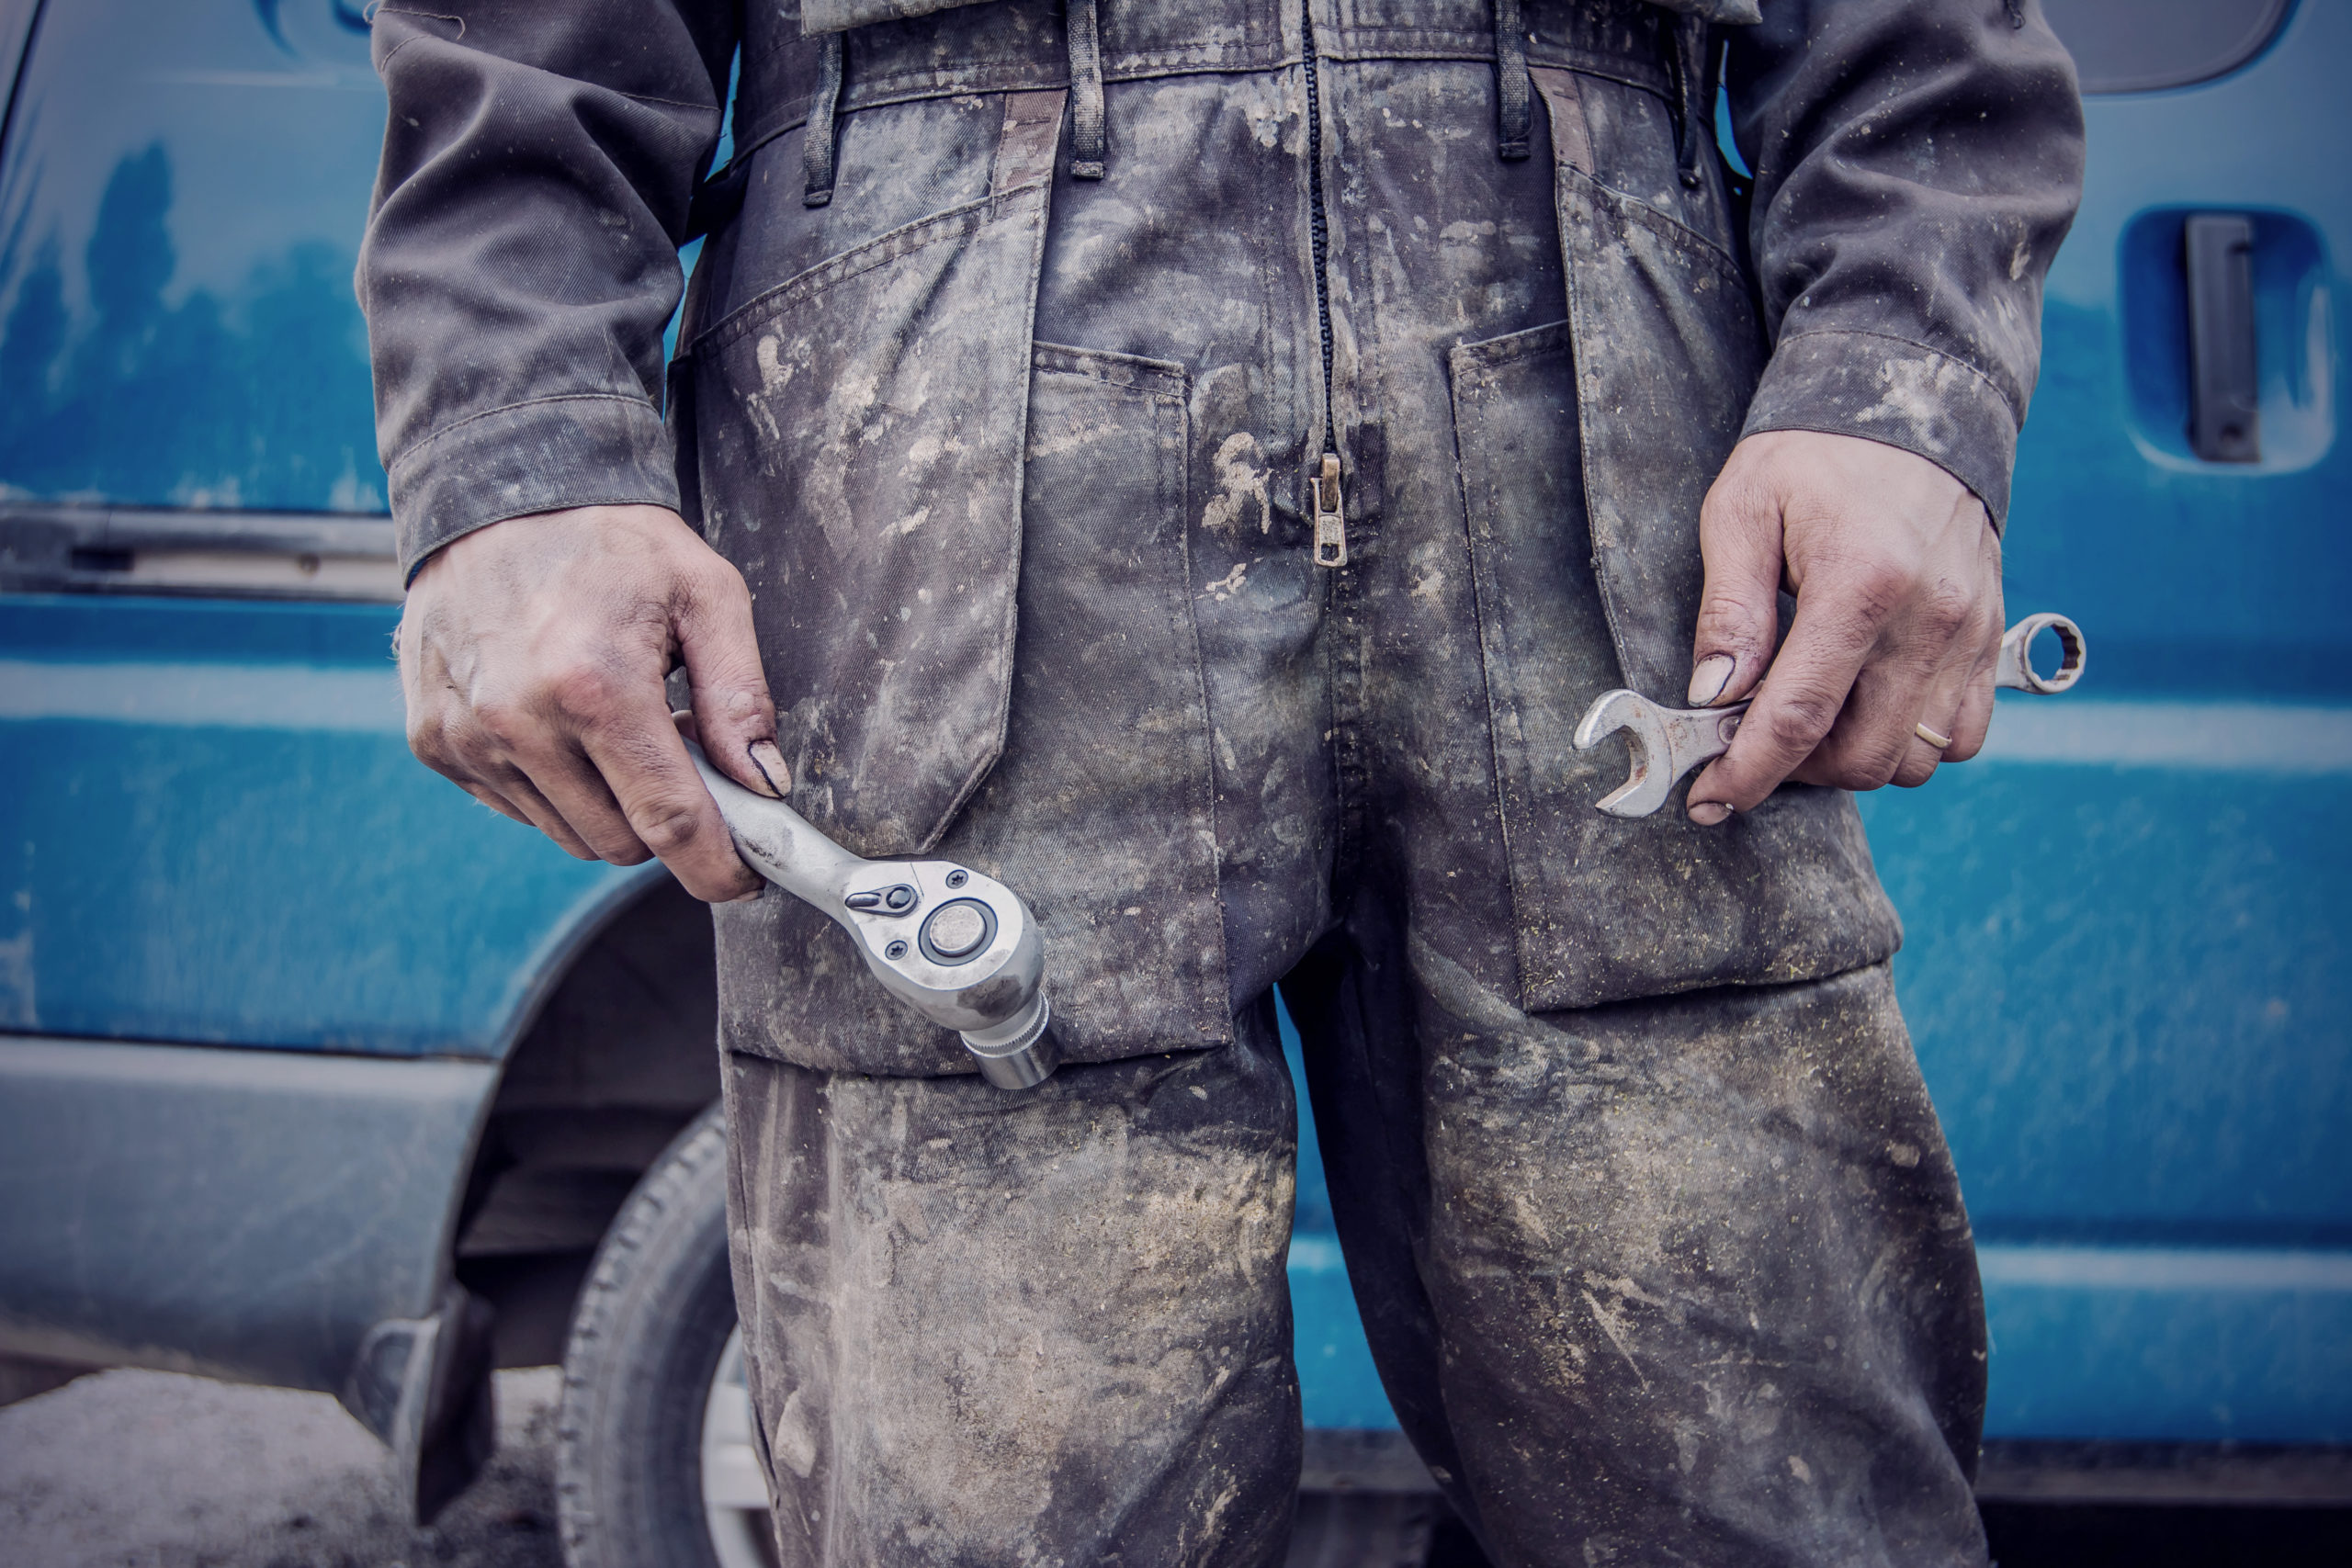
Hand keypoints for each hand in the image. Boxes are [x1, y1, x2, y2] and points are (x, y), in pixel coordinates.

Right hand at [397, 503, 785, 900]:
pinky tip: (561, 722)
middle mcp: (520, 722)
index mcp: (597, 688)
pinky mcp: (434, 743)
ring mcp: (467, 738)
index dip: (716, 866)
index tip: (744, 878)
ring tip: (614, 724)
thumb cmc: (610, 541)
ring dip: (607, 802)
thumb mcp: (706, 594)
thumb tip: (765, 783)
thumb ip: (742, 695)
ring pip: (569, 835)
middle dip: (662, 818)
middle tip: (674, 751)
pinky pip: (517, 809)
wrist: (496, 494)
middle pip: (620, 843)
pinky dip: (553, 785)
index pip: (669, 822)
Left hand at [1682, 431, 2002, 825]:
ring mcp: (1969, 632)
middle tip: (1752, 747)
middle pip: (1862, 756)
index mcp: (1860, 584)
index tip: (1710, 799)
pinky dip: (1911, 745)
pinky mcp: (1989, 637)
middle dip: (1797, 773)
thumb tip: (1715, 696)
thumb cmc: (1815, 456)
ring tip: (1808, 724)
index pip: (1800, 717)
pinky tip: (1865, 710)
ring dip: (1853, 763)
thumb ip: (1729, 609)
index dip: (1748, 773)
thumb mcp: (1742, 510)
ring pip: (1916, 759)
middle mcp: (1928, 618)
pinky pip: (1963, 736)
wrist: (1911, 402)